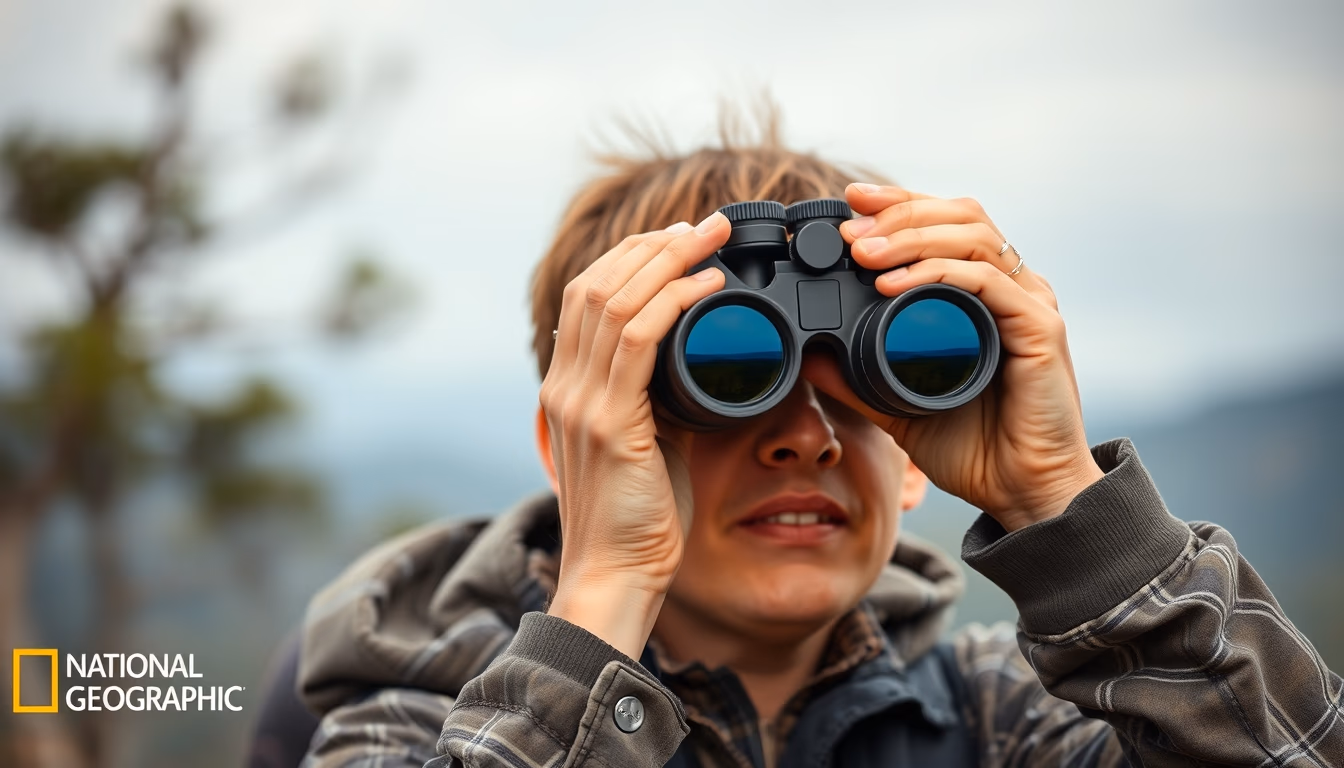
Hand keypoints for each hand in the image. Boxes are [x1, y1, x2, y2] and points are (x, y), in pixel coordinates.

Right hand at [540, 211, 728, 655]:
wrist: (616, 576)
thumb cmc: (639, 519)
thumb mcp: (645, 444)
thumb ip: (655, 401)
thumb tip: (698, 366)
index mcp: (568, 388)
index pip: (587, 297)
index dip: (631, 258)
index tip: (679, 240)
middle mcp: (564, 385)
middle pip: (598, 284)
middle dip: (654, 244)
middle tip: (706, 224)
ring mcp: (580, 401)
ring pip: (615, 300)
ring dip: (668, 258)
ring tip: (712, 236)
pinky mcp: (608, 421)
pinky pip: (637, 340)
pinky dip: (674, 301)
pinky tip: (707, 284)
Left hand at [803, 183, 1103, 531]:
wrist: (1024, 495)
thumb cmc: (976, 449)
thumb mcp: (899, 405)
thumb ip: (858, 379)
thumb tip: (810, 356)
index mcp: (984, 295)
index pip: (947, 223)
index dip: (901, 204)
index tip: (850, 203)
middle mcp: (1012, 289)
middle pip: (961, 214)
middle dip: (900, 211)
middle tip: (848, 228)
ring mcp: (1029, 304)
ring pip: (974, 236)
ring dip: (912, 236)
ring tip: (863, 253)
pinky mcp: (1040, 329)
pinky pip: (988, 281)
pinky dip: (938, 273)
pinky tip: (894, 285)